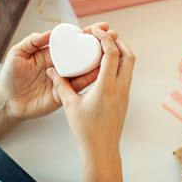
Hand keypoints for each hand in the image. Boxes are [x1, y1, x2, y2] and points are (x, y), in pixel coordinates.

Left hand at [0, 23, 116, 120]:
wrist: (8, 101)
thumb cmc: (10, 77)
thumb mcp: (17, 54)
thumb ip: (32, 42)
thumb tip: (50, 33)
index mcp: (54, 53)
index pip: (74, 41)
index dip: (88, 33)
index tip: (102, 26)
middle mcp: (63, 65)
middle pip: (85, 53)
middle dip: (101, 44)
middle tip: (114, 36)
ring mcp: (66, 79)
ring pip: (87, 68)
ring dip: (101, 60)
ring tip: (114, 51)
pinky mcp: (66, 93)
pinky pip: (81, 85)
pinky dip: (92, 78)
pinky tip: (103, 71)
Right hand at [47, 27, 133, 181]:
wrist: (102, 150)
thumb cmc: (86, 131)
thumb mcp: (70, 106)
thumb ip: (60, 85)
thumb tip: (51, 71)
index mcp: (107, 87)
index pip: (113, 54)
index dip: (106, 39)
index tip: (97, 31)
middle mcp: (120, 88)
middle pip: (129, 56)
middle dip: (118, 42)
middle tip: (104, 37)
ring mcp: (125, 94)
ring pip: (130, 66)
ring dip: (120, 54)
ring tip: (104, 49)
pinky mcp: (125, 100)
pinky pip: (126, 76)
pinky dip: (119, 66)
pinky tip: (105, 68)